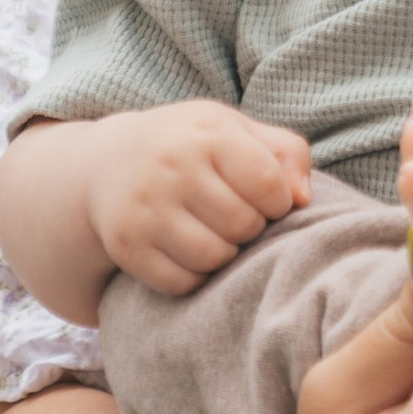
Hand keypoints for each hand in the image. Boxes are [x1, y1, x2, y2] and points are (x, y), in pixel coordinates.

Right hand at [84, 101, 313, 295]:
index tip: (265, 199)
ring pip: (214, 258)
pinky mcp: (125, 245)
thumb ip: (285, 152)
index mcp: (208, 133)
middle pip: (243, 225)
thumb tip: (304, 200)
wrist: (109, 161)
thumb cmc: (192, 146)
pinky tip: (188, 251)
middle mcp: (172, 167)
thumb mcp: (236, 130)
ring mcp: (144, 208)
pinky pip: (181, 283)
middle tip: (235, 216)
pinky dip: (195, 276)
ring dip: (226, 254)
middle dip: (251, 228)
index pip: (268, 185)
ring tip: (216, 233)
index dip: (278, 201)